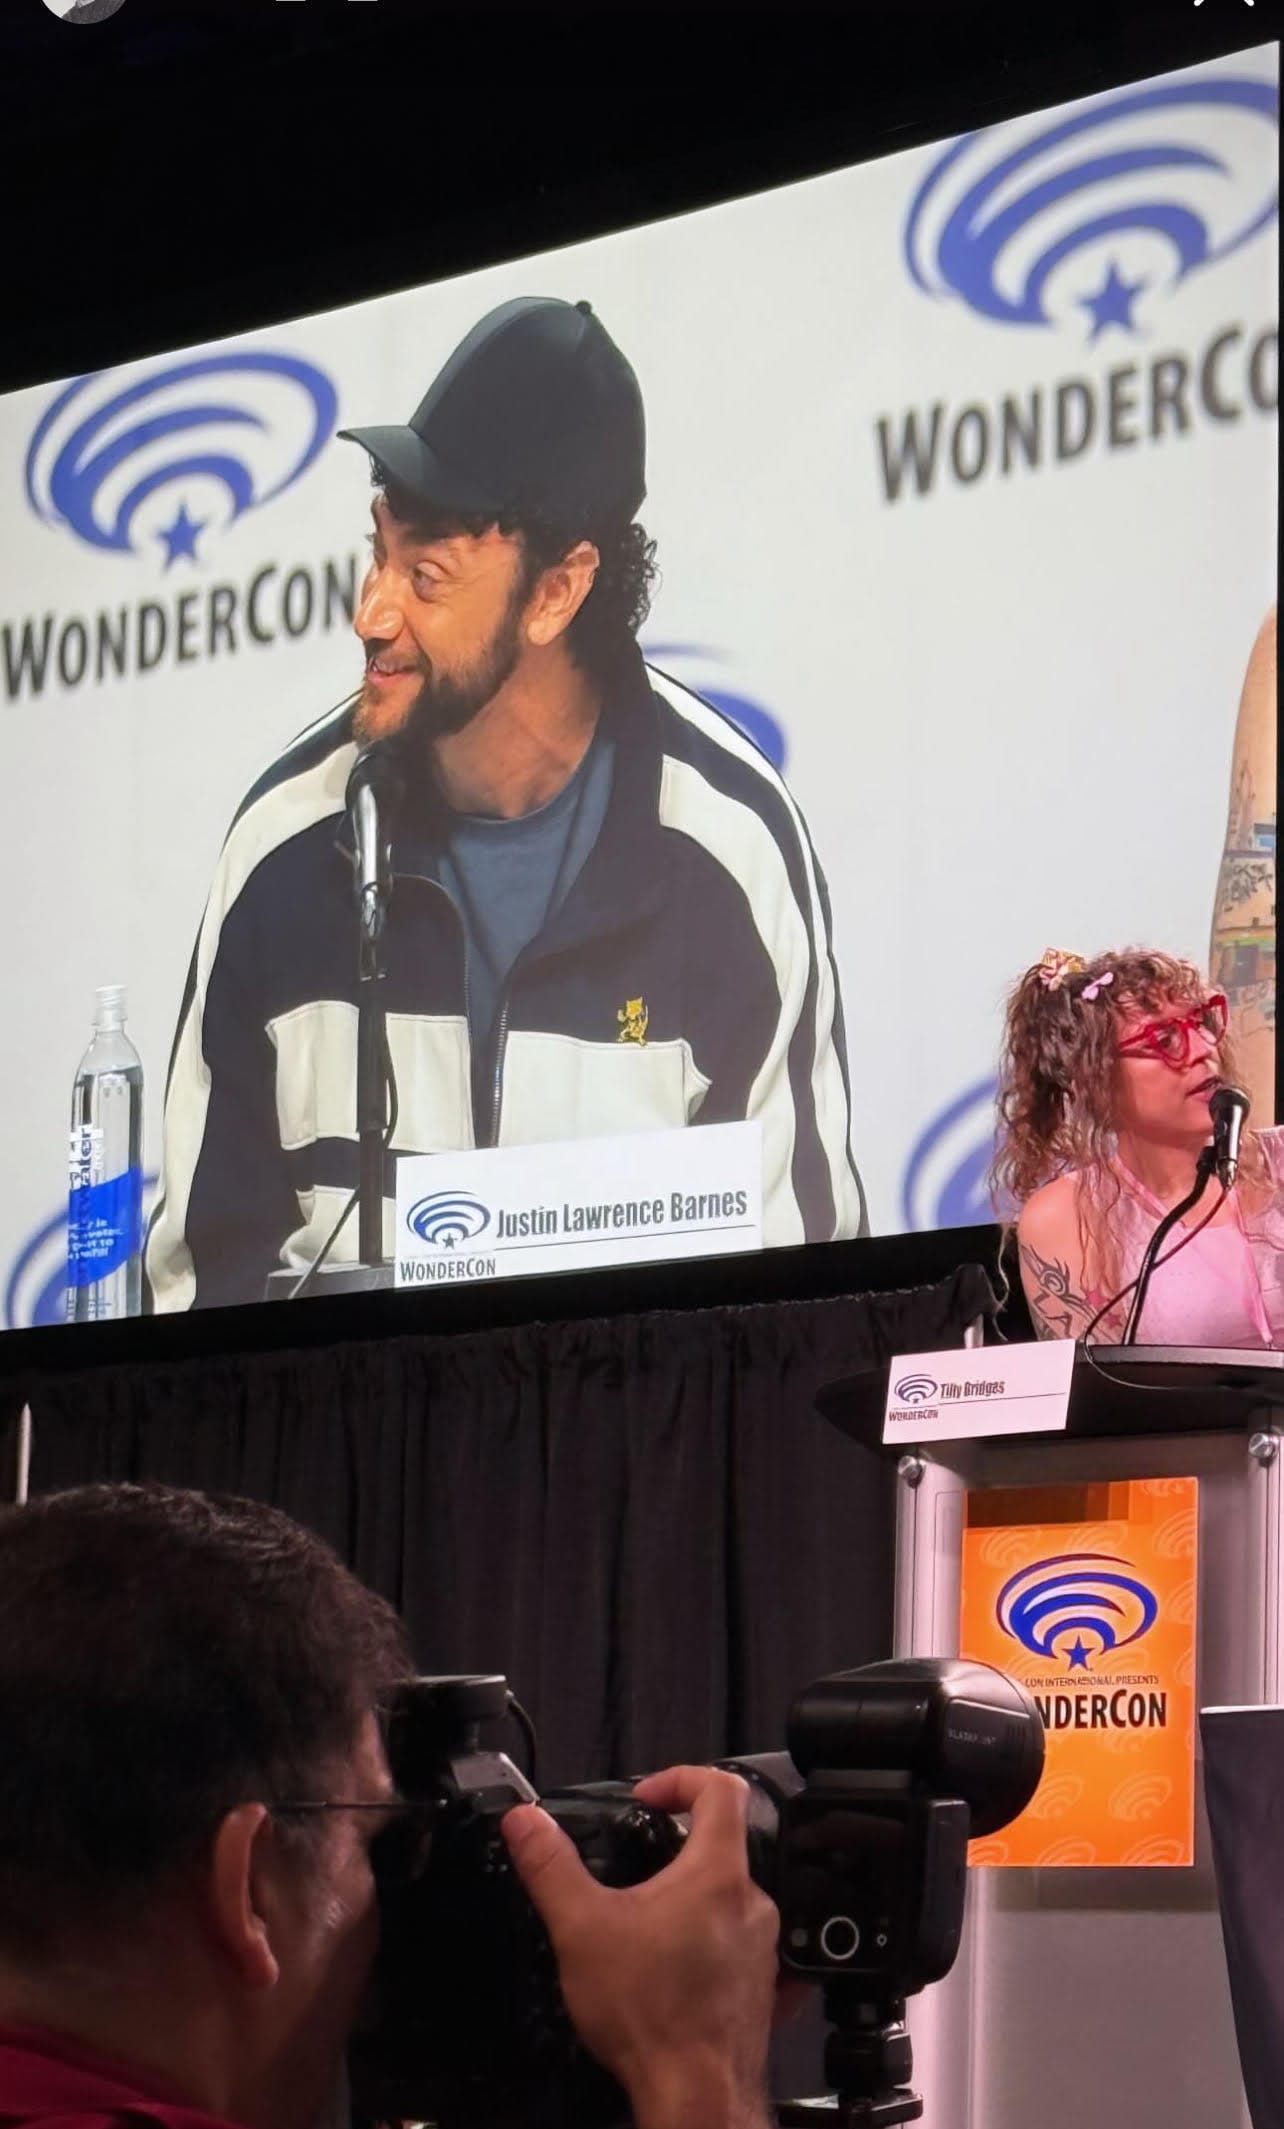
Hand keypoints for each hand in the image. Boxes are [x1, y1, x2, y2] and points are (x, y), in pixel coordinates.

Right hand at [501, 1764, 778, 2128]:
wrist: (694, 2096)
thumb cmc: (649, 2015)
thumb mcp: (581, 1928)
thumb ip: (551, 1867)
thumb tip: (525, 1821)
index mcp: (717, 1873)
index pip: (722, 1788)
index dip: (681, 1778)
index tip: (648, 1797)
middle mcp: (753, 1904)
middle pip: (725, 1844)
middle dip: (677, 1847)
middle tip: (636, 1868)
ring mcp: (762, 1949)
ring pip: (730, 1899)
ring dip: (690, 1900)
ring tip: (646, 1926)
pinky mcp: (762, 1989)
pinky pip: (738, 1946)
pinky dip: (706, 1944)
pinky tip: (671, 1969)